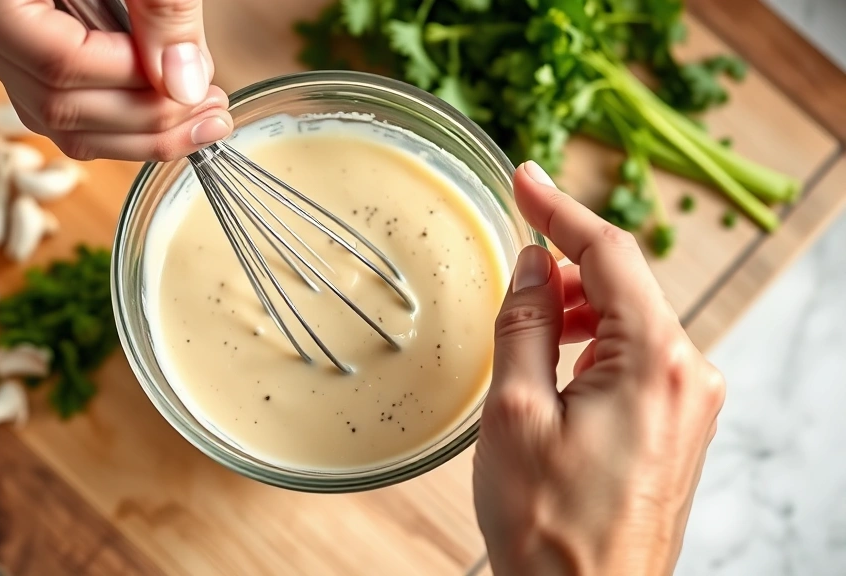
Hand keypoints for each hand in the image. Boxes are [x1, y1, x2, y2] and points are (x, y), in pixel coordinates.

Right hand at [0, 0, 232, 161]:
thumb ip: (161, 4)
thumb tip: (183, 81)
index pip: (63, 65)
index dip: (138, 86)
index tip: (196, 86)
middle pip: (59, 106)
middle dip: (146, 121)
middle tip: (209, 114)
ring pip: (57, 120)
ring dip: (134, 133)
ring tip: (196, 118)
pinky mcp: (9, 46)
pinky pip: (55, 104)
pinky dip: (113, 117)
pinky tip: (160, 107)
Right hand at [473, 161, 725, 575]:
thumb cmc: (549, 525)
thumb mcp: (516, 412)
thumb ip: (526, 324)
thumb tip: (535, 263)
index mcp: (654, 362)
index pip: (611, 254)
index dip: (562, 209)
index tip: (524, 178)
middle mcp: (688, 376)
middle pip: (626, 285)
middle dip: (567, 267)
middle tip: (512, 273)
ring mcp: (688, 404)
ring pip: (631, 322)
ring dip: (578, 309)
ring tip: (526, 329)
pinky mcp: (676, 427)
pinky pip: (637, 359)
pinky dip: (594, 344)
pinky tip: (556, 365)